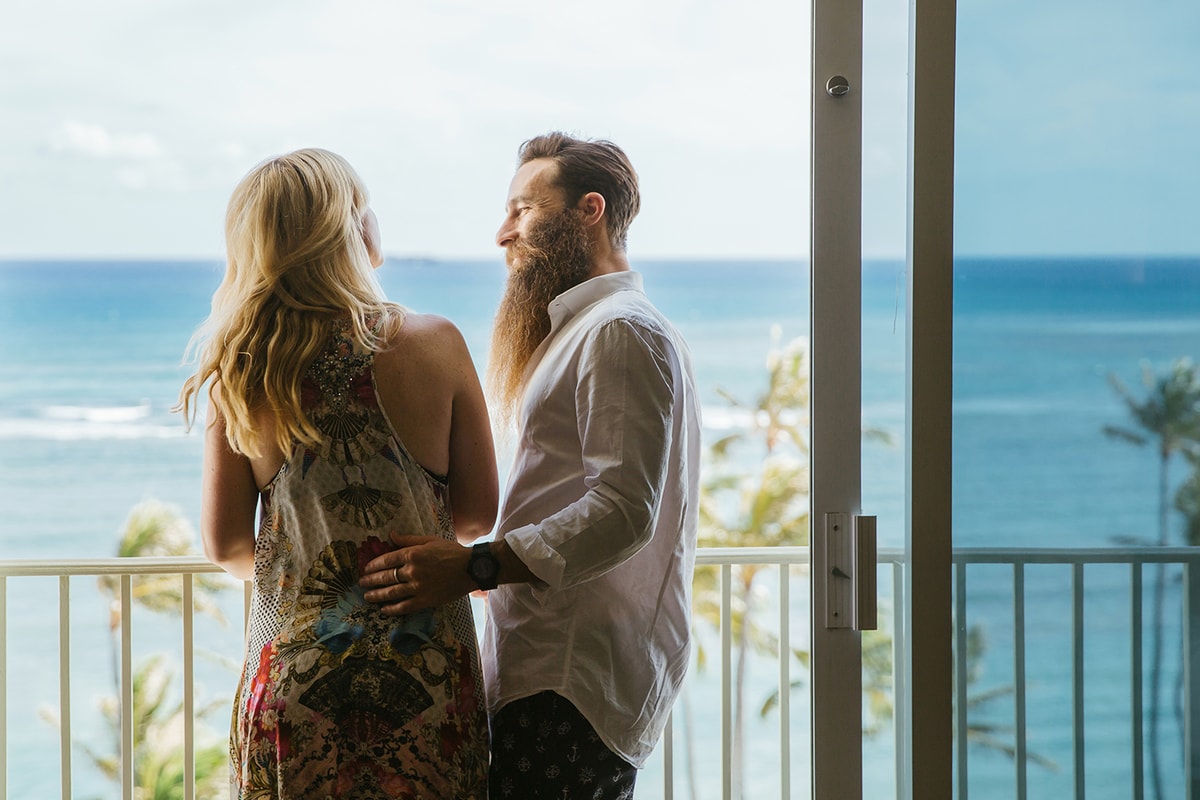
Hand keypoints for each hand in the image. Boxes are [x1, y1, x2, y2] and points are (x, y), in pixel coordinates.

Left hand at [360, 534, 474, 615]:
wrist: (471, 568)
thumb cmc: (452, 552)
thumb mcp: (430, 540)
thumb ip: (408, 539)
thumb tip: (390, 535)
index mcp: (412, 554)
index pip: (386, 560)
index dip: (374, 565)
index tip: (366, 568)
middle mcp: (412, 571)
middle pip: (385, 577)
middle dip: (371, 580)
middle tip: (362, 583)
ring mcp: (417, 587)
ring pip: (391, 593)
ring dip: (376, 595)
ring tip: (367, 596)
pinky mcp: (425, 600)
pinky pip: (404, 607)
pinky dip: (391, 609)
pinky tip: (383, 610)